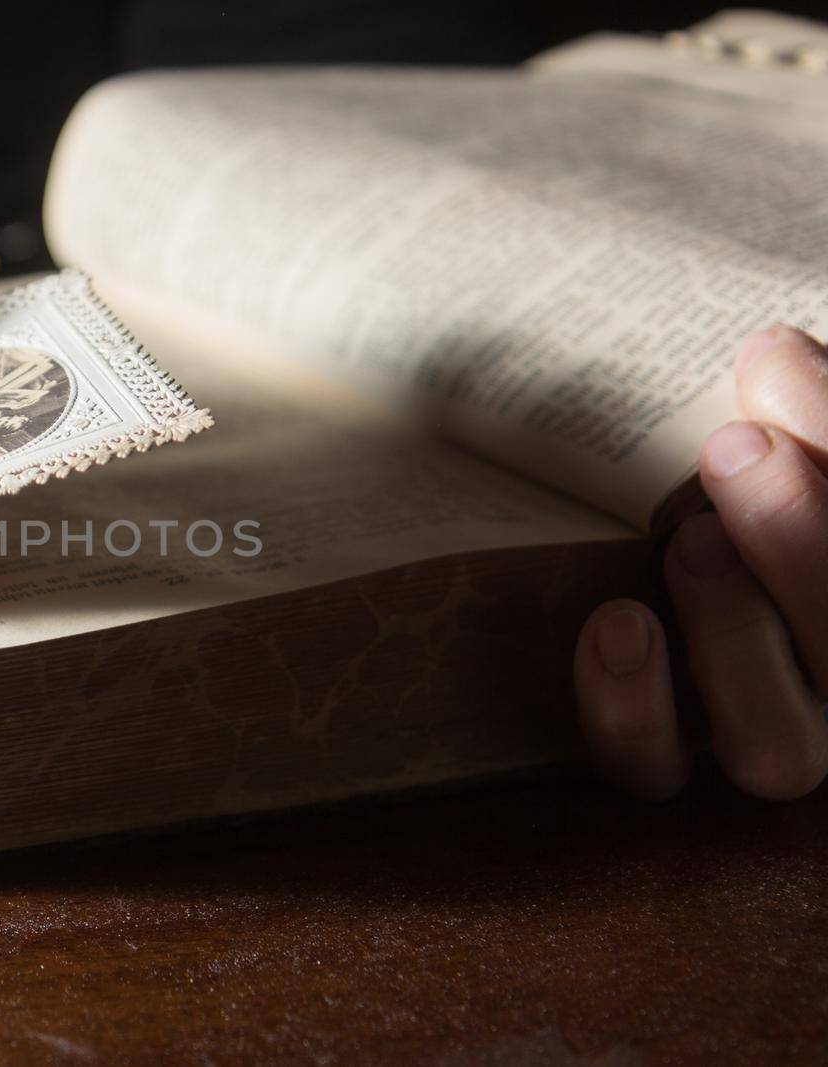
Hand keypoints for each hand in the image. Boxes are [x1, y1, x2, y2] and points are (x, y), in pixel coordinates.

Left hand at [574, 326, 827, 799]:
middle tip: (734, 448)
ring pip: (777, 748)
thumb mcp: (784, 451)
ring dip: (734, 634)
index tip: (772, 363)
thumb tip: (771, 357)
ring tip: (687, 536)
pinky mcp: (661, 761)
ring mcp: (769, 741)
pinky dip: (629, 706)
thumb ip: (802, 419)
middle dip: (805, 546)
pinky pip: (651, 769)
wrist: (675, 539)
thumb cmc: (749, 490)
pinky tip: (615, 623)